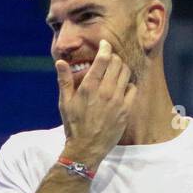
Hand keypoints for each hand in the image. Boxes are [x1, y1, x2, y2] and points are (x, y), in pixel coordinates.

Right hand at [54, 39, 136, 168]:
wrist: (86, 148)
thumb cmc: (73, 125)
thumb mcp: (65, 102)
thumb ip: (64, 80)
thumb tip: (60, 62)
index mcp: (89, 87)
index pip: (103, 59)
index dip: (105, 47)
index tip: (105, 44)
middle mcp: (105, 91)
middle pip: (117, 63)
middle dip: (113, 58)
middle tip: (109, 60)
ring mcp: (117, 100)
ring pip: (126, 73)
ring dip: (121, 69)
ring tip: (115, 72)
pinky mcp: (126, 110)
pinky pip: (133, 89)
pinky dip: (128, 84)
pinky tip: (122, 88)